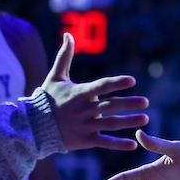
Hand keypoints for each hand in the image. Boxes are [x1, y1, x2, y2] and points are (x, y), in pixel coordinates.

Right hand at [44, 34, 148, 150]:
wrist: (34, 126)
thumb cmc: (47, 99)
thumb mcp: (55, 77)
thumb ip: (64, 56)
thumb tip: (68, 34)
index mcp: (79, 93)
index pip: (101, 86)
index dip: (116, 83)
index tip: (132, 80)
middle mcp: (83, 110)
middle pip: (110, 106)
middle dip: (129, 104)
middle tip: (146, 102)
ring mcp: (84, 126)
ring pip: (110, 124)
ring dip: (128, 122)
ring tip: (145, 118)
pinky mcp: (84, 141)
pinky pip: (104, 143)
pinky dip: (118, 145)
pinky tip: (133, 144)